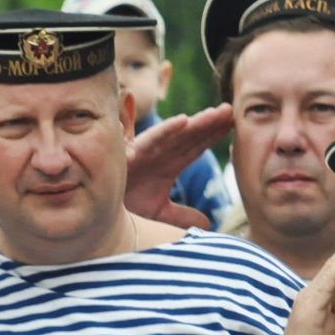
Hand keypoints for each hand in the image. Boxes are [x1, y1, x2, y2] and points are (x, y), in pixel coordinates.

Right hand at [124, 104, 232, 228]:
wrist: (99, 209)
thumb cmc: (127, 205)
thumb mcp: (160, 212)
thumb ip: (183, 215)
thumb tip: (206, 224)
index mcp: (169, 164)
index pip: (196, 147)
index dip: (215, 135)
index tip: (235, 125)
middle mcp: (160, 154)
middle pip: (191, 136)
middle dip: (211, 123)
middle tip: (232, 110)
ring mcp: (147, 152)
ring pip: (177, 134)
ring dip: (198, 122)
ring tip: (218, 113)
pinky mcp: (132, 154)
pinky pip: (152, 139)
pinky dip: (166, 130)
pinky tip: (184, 120)